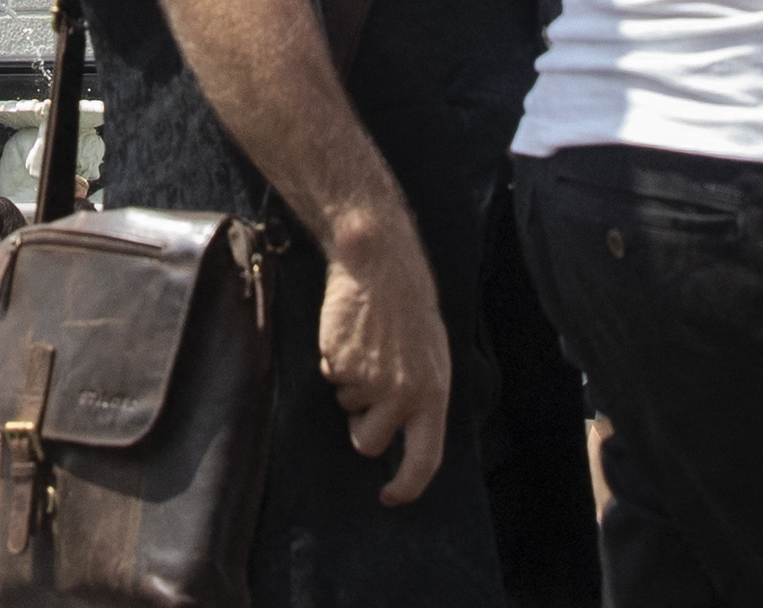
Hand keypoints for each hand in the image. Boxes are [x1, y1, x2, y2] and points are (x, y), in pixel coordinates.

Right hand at [310, 219, 453, 506]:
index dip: (407, 486)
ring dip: (349, 387)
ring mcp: (369, 381)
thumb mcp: (432, 357)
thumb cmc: (409, 309)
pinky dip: (334, 361)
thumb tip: (407, 434)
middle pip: (368, 442)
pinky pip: (329, 378)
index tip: (391, 496)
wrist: (381, 265)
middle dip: (361, 424)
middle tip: (368, 390)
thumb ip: (422, 397)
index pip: (424, 459)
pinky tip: (350, 334)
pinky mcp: (339, 364)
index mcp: (433, 395)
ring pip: (346, 408)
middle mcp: (402, 394)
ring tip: (365, 348)